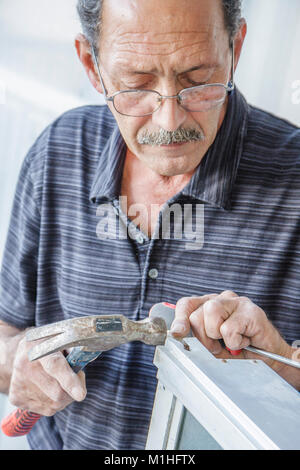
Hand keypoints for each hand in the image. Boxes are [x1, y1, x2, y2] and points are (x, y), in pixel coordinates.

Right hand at [8, 336, 86, 415]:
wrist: (19, 353)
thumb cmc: (46, 344)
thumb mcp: (59, 337)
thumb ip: (74, 349)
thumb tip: (87, 360)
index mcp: (37, 347)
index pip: (55, 366)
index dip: (69, 381)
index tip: (81, 394)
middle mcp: (24, 367)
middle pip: (58, 392)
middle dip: (74, 388)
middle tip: (76, 376)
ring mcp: (19, 384)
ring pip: (55, 404)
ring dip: (65, 396)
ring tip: (60, 380)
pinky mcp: (17, 399)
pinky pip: (47, 409)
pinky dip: (54, 401)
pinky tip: (48, 387)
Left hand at [170, 291, 290, 368]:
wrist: (268, 357)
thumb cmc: (237, 350)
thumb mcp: (210, 346)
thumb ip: (194, 337)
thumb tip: (177, 334)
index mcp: (208, 305)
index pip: (186, 304)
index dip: (179, 319)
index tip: (177, 333)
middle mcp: (220, 299)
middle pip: (196, 314)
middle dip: (203, 337)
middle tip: (217, 346)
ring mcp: (236, 302)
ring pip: (211, 314)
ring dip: (218, 336)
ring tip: (230, 342)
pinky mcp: (251, 310)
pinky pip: (230, 328)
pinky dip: (235, 342)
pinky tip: (244, 340)